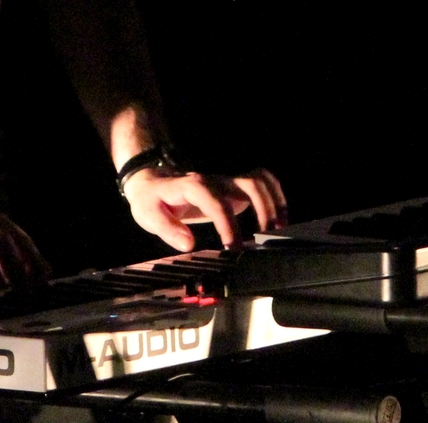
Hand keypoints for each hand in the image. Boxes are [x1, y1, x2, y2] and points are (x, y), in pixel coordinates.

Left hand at [123, 166, 287, 250]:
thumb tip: (189, 243)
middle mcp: (213, 181)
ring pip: (259, 181)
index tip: (234, 249)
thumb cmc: (151, 200)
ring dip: (274, 202)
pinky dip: (274, 196)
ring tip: (279, 230)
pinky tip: (278, 218)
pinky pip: (260, 182)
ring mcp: (225, 183)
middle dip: (264, 210)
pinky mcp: (232, 188)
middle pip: (249, 184)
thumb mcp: (148, 215)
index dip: (229, 226)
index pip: (217, 203)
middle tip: (266, 239)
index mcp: (193, 187)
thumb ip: (167, 229)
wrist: (150, 180)